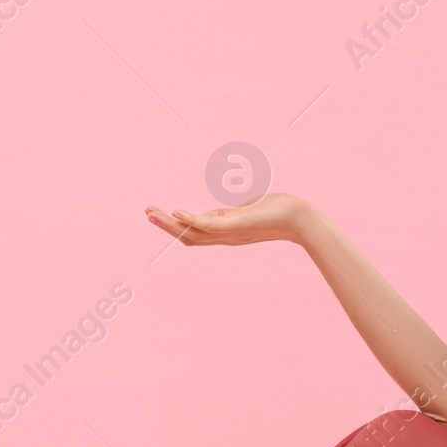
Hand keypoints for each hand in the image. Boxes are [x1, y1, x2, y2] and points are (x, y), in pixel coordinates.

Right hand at [145, 192, 312, 246]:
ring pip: (193, 233)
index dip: (174, 226)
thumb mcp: (250, 210)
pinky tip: (177, 212)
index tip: (157, 214)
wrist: (300, 218)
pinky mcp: (237, 225)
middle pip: (188, 236)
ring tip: (152, 213)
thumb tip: (228, 209)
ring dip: (170, 224)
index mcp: (225, 232)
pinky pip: (210, 225)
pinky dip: (192, 220)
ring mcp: (230, 232)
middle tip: (147, 212)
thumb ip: (235, 211)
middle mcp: (225, 236)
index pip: (194, 233)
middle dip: (165, 226)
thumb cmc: (279, 211)